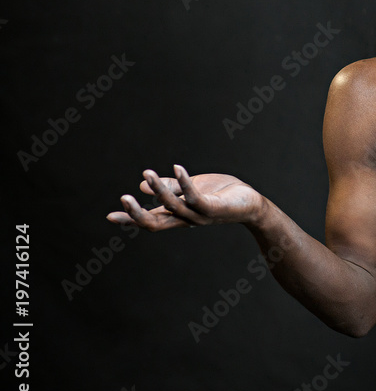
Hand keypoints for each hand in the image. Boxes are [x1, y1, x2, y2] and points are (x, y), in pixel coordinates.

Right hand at [106, 165, 264, 230]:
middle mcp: (186, 218)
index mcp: (178, 215)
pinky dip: (184, 182)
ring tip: (147, 173)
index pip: (150, 220)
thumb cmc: (220, 195)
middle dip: (138, 213)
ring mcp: (199, 215)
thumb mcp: (191, 189)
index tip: (110, 216)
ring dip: (159, 189)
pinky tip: (177, 167)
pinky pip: (195, 196)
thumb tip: (143, 184)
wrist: (251, 203)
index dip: (130, 219)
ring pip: (173, 206)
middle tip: (123, 199)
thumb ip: (169, 187)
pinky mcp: (213, 208)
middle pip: (156, 223)